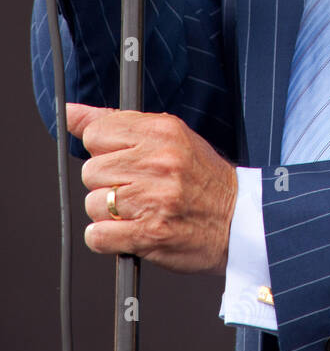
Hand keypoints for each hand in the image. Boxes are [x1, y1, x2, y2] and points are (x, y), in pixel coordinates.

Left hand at [66, 103, 237, 273]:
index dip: (104, 150)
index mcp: (162, 132)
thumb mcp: (168, 136)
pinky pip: (98, 236)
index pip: (96, 134)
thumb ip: (116, 122)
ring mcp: (153, 199)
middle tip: (136, 187)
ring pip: (93, 204)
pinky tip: (130, 230)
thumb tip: (70, 112)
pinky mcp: (149, 234)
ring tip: (139, 209)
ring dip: (110, 213)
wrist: (238, 220)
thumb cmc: (202, 178)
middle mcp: (158, 162)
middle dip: (108, 183)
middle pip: (91, 171)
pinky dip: (108, 238)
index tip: (123, 159)